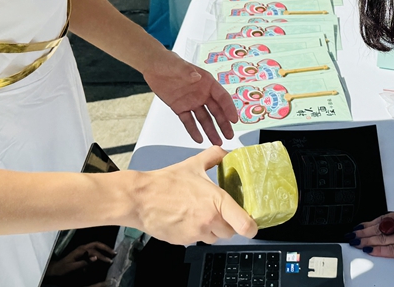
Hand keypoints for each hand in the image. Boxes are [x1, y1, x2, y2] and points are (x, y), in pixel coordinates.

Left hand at [46, 241, 113, 276]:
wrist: (55, 269)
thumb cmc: (63, 269)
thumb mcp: (73, 267)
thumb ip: (84, 262)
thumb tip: (96, 258)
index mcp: (80, 250)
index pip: (95, 251)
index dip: (103, 256)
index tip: (110, 261)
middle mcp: (82, 248)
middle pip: (96, 244)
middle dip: (106, 247)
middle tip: (114, 253)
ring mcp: (81, 249)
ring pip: (95, 245)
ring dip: (103, 248)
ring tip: (111, 253)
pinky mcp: (81, 252)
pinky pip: (92, 249)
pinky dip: (99, 251)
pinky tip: (102, 256)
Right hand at [131, 147, 258, 243]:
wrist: (141, 198)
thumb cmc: (165, 183)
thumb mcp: (193, 164)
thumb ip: (214, 156)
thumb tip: (225, 152)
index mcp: (217, 201)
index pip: (245, 224)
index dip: (252, 228)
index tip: (252, 225)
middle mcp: (210, 220)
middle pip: (230, 232)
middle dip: (228, 224)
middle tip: (220, 212)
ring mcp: (197, 233)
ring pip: (214, 237)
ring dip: (212, 229)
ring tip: (200, 214)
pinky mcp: (185, 241)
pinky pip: (197, 240)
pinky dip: (196, 232)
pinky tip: (186, 219)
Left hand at [144, 50, 237, 143]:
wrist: (153, 66)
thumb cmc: (168, 62)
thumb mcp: (178, 65)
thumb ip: (187, 71)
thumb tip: (197, 77)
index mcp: (206, 82)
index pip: (221, 97)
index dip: (228, 108)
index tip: (234, 119)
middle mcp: (202, 94)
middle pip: (216, 111)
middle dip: (223, 123)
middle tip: (229, 135)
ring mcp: (192, 102)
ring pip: (204, 119)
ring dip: (210, 130)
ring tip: (217, 142)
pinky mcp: (180, 108)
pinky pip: (188, 121)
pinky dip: (193, 130)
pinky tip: (199, 139)